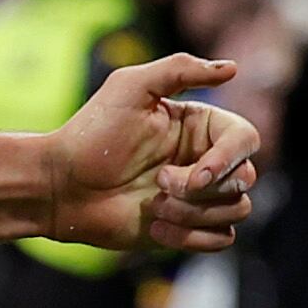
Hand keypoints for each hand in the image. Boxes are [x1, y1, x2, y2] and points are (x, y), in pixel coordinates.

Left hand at [44, 55, 260, 252]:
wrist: (61, 186)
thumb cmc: (91, 133)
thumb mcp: (130, 87)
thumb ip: (179, 69)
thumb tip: (232, 68)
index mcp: (200, 126)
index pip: (246, 140)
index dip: (229, 160)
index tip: (197, 176)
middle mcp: (205, 160)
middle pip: (245, 179)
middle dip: (200, 189)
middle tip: (158, 183)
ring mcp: (198, 196)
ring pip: (236, 210)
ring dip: (193, 214)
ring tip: (153, 207)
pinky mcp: (188, 227)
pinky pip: (221, 239)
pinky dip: (190, 238)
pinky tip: (153, 228)